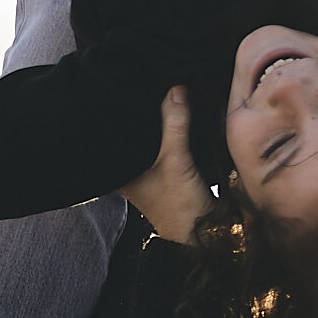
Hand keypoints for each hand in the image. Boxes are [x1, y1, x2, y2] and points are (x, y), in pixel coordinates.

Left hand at [121, 86, 213, 240]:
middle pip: (133, 136)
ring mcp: (150, 173)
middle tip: (143, 86)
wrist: (207, 232)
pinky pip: (167, 146)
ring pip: (150, 140)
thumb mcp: (176, 160)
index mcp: (119, 173)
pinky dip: (172, 134)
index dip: (114, 116)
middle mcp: (131, 172)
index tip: (118, 91)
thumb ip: (175, 125)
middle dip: (140, 115)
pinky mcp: (169, 173)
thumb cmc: (180, 206)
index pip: (110, 137)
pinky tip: (177, 118)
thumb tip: (175, 90)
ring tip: (160, 96)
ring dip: (158, 124)